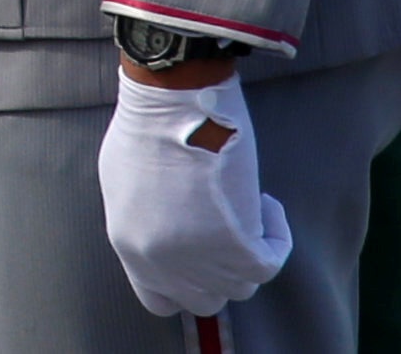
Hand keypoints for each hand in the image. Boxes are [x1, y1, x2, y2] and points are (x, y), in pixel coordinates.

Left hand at [98, 67, 292, 316]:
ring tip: (244, 202)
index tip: (200, 256)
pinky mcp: (236, 247)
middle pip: (205, 300)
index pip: (159, 300)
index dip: (183, 283)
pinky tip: (265, 201)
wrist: (171, 101)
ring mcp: (199, 261)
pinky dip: (276, 235)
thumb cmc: (148, 125)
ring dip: (249, 247)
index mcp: (130, 248)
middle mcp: (162, 266)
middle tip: (228, 230)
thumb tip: (172, 235)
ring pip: (241, 284)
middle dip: (220, 269)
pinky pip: (270, 262)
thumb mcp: (124, 182)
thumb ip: (145, 221)